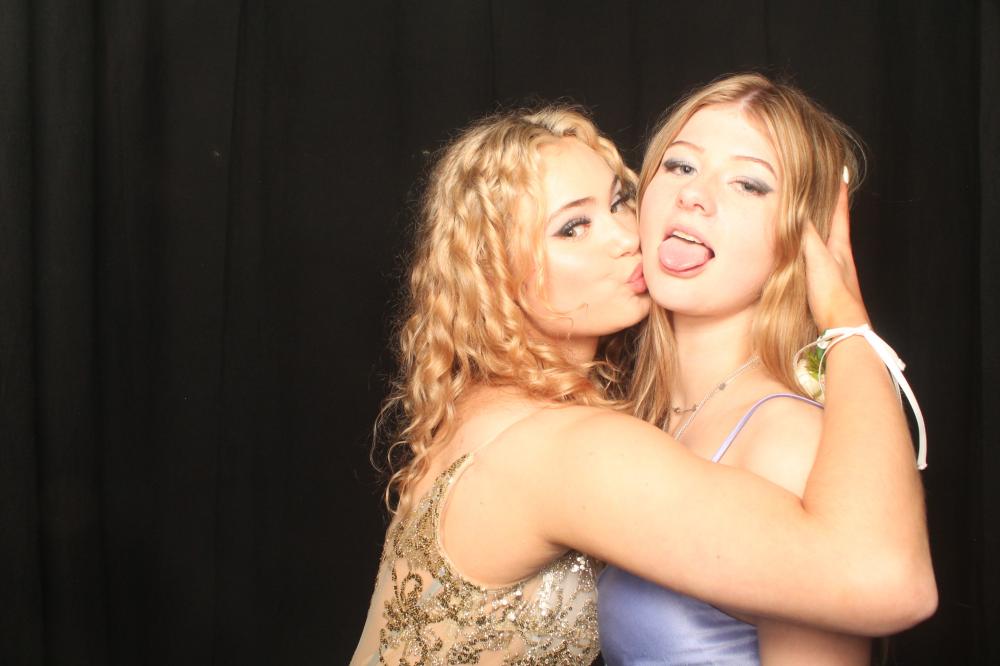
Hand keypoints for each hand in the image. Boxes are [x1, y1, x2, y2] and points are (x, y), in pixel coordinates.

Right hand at [802, 177, 869, 329]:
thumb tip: (797, 211)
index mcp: (840, 246)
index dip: (839, 192)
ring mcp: (834, 271)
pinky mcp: (826, 286)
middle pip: (835, 226)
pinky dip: (810, 250)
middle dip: (829, 208)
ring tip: (810, 219)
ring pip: (826, 243)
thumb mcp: (818, 259)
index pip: (840, 213)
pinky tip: (802, 255)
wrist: (843, 328)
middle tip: (822, 192)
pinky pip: (817, 260)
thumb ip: (807, 236)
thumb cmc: (833, 293)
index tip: (840, 172)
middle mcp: (840, 256)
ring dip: (819, 230)